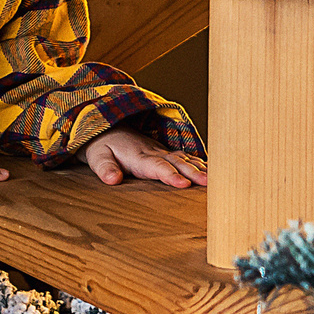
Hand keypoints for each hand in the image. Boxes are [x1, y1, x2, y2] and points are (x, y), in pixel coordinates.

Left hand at [80, 127, 206, 188]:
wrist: (106, 128)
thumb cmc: (102, 146)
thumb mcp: (96, 157)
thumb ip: (105, 168)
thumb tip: (112, 180)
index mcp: (138, 156)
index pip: (157, 167)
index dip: (170, 175)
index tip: (183, 184)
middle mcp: (154, 152)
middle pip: (177, 163)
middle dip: (194, 173)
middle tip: (210, 184)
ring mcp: (162, 151)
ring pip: (185, 159)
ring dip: (201, 169)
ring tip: (217, 180)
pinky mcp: (166, 153)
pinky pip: (185, 157)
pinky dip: (199, 163)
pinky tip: (212, 172)